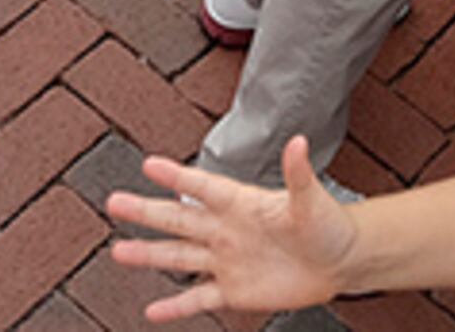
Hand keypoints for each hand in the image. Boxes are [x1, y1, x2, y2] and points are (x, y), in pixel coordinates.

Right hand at [106, 140, 359, 323]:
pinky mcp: (233, 291)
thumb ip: (299, 174)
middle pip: (178, 219)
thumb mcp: (312, 199)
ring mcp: (226, 261)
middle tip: (115, 202)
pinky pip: (199, 298)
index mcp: (241, 202)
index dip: (177, 177)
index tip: (149, 165)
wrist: (339, 262)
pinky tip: (153, 311)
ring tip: (118, 252)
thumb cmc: (327, 224)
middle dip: (146, 212)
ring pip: (179, 257)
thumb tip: (298, 142)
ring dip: (149, 255)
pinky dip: (176, 307)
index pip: (203, 186)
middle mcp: (225, 229)